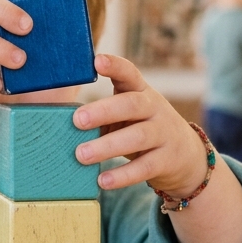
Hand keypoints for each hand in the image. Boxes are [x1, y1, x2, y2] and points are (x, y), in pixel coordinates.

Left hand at [72, 54, 208, 196]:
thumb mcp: (128, 114)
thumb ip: (102, 113)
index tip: (96, 61)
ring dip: (108, 146)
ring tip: (81, 155)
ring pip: (138, 137)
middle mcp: (155, 109)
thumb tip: (56, 122)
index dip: (115, 66)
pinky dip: (122, 175)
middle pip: (132, 104)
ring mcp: (164, 134)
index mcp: (141, 92)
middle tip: (77, 119)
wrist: (185, 157)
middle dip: (104, 111)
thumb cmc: (142, 129)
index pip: (129, 73)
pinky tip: (102, 181)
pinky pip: (144, 168)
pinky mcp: (167, 160)